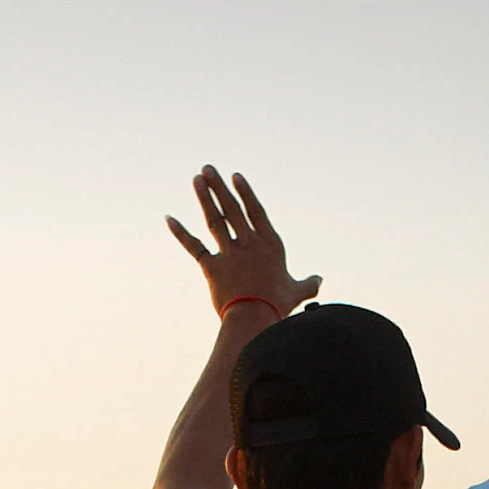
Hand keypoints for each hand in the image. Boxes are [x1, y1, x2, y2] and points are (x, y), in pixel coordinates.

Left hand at [166, 169, 319, 324]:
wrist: (255, 319)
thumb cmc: (277, 306)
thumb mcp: (297, 292)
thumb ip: (308, 284)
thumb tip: (319, 281)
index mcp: (269, 244)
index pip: (255, 211)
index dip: (245, 192)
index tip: (235, 176)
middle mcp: (248, 243)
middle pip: (232, 209)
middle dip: (219, 187)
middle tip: (208, 169)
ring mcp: (229, 253)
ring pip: (215, 220)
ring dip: (205, 198)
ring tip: (197, 179)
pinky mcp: (211, 267)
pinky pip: (193, 246)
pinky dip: (180, 232)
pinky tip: (169, 218)